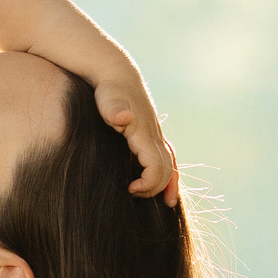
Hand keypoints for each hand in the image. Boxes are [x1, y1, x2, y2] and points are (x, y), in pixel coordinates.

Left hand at [94, 76, 180, 206]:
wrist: (116, 74)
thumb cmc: (108, 90)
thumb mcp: (107, 99)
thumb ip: (113, 109)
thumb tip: (122, 117)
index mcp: (145, 134)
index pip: (158, 168)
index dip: (148, 184)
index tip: (130, 189)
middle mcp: (155, 137)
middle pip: (167, 170)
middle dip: (156, 188)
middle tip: (134, 195)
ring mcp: (154, 135)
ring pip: (170, 164)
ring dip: (170, 184)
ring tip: (167, 203)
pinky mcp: (150, 134)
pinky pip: (165, 158)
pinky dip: (168, 173)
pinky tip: (163, 184)